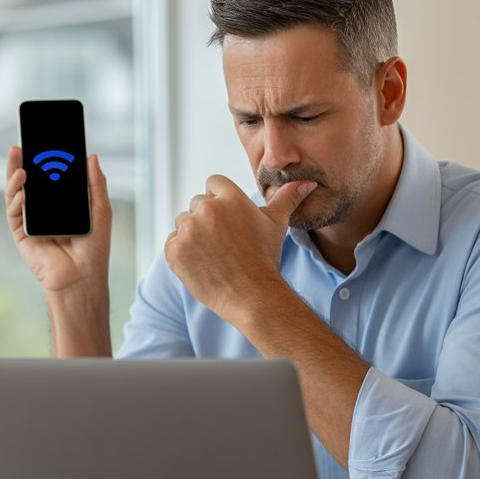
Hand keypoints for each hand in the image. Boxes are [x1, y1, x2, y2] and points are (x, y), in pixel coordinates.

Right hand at [5, 145, 112, 293]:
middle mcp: (43, 209)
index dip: (42, 158)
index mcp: (60, 202)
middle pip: (27, 181)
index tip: (41, 141)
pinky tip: (22, 192)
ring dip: (14, 178)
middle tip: (20, 146)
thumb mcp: (101, 210)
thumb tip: (92, 156)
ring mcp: (30, 221)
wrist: (83, 277)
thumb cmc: (95, 248)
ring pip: (16, 193)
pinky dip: (16, 201)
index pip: (47, 175)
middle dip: (21, 163)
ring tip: (20, 165)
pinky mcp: (21, 235)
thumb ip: (96, 183)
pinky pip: (13, 214)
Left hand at [164, 175, 315, 322]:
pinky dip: (182, 253)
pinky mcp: (174, 249)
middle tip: (223, 243)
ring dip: (193, 235)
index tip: (227, 220)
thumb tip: (307, 182)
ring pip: (183, 223)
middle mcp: (207, 209)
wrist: (252, 295)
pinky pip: (172, 242)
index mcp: (230, 197)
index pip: (213, 183)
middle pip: (197, 204)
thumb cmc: (265, 259)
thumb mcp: (277, 224)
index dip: (219, 200)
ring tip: (214, 254)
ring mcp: (188, 229)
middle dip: (206, 220)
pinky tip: (202, 264)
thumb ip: (287, 198)